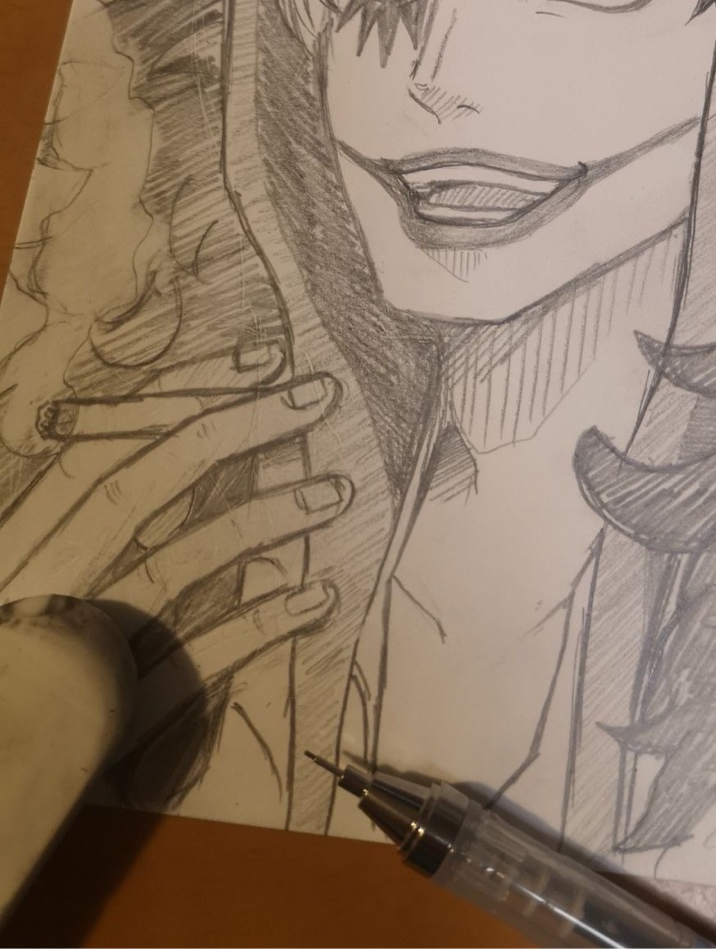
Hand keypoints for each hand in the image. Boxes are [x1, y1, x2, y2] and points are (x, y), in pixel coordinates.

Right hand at [0, 343, 348, 755]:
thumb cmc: (13, 633)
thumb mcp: (31, 552)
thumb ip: (80, 500)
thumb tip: (143, 425)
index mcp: (23, 530)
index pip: (106, 442)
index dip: (185, 393)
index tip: (264, 358)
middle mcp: (51, 572)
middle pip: (147, 483)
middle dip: (237, 429)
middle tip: (319, 392)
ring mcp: (84, 637)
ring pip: (181, 562)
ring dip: (264, 520)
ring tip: (335, 490)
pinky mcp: (116, 706)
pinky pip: (199, 659)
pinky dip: (258, 624)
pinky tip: (319, 596)